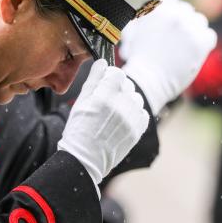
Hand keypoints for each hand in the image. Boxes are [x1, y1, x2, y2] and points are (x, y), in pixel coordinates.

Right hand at [58, 59, 149, 184]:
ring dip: (128, 100)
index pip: (117, 73)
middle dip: (118, 88)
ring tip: (114, 111)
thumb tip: (102, 62)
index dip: (110, 76)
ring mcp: (131, 120)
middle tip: (107, 100)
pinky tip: (122, 120)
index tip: (105, 83)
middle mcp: (120, 106)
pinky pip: (143, 113)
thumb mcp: (81, 102)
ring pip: (137, 98)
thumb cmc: (78, 130)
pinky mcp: (137, 131)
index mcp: (104, 97)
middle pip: (128, 84)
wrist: (85, 159)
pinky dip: (135, 114)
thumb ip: (93, 79)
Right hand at [120, 0, 216, 111]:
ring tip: (183, 46)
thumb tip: (157, 7)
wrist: (148, 81)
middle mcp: (175, 14)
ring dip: (194, 31)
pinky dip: (204, 43)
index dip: (170, 9)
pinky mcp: (201, 42)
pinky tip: (193, 52)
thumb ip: (148, 15)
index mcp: (158, 8)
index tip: (169, 21)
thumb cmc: (139, 59)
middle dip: (182, 22)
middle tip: (175, 39)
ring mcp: (189, 27)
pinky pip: (209, 35)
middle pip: (186, 9)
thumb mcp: (136, 30)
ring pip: (199, 21)